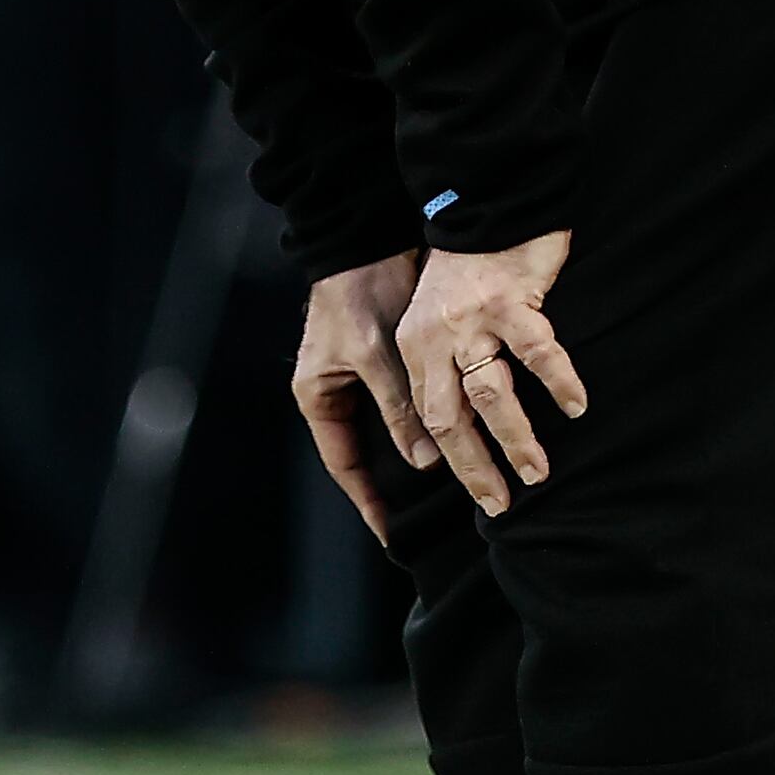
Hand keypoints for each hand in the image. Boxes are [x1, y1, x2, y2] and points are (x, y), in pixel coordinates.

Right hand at [289, 256, 424, 544]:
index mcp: (318, 397)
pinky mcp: (385, 362)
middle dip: (396, 486)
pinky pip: (407, 407)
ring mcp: (361, 379)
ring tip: (452, 486)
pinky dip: (429, 425)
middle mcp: (338, 394)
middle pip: (368, 454)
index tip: (393, 535)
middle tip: (430, 519)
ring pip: (393, 432)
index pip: (344, 465)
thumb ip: (398, 406)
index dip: (369, 502)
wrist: (366, 239)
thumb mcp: (374, 354)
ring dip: (420, 455)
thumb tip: (424, 461)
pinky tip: (456, 441)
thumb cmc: (358, 292)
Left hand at [397, 230, 586, 517]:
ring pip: (491, 394)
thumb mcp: (436, 315)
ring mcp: (472, 319)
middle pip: (450, 419)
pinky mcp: (509, 299)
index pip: (428, 417)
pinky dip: (557, 382)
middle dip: (476, 468)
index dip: (451, 460)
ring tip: (538, 472)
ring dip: (515, 439)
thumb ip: (443, 362)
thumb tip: (462, 422)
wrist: (488, 200)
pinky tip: (576, 406)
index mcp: (416, 345)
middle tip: (501, 504)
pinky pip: (537, 351)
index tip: (477, 492)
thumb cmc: (469, 264)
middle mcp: (436, 337)